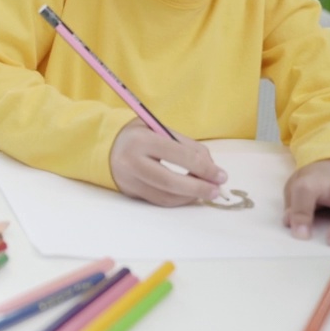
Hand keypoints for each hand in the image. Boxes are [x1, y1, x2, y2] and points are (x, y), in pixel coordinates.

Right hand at [109, 119, 227, 205]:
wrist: (107, 145)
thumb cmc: (140, 135)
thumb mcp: (160, 129)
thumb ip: (186, 146)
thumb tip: (211, 168)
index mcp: (141, 140)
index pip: (178, 156)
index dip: (203, 167)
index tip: (221, 175)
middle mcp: (131, 161)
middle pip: (170, 181)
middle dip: (198, 188)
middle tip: (216, 190)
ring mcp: (129, 179)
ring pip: (165, 196)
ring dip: (189, 197)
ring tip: (205, 192)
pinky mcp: (130, 192)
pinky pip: (158, 200)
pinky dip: (178, 200)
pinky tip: (189, 195)